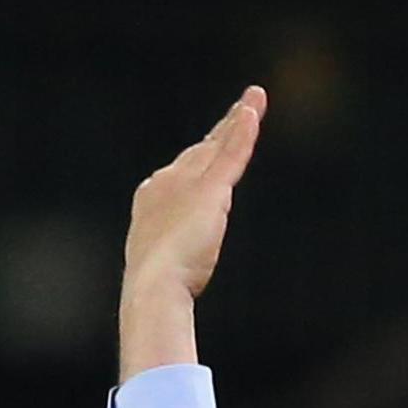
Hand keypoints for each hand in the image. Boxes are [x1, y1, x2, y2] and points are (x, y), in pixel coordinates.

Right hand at [117, 85, 267, 380]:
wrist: (152, 287)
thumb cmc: (154, 292)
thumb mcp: (165, 273)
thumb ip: (172, 271)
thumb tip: (168, 307)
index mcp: (152, 200)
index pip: (183, 173)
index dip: (202, 158)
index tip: (214, 144)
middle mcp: (167, 183)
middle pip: (201, 151)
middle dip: (222, 131)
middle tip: (242, 111)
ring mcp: (188, 184)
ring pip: (218, 146)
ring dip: (238, 120)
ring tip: (255, 100)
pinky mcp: (210, 190)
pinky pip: (231, 154)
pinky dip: (243, 132)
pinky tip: (254, 111)